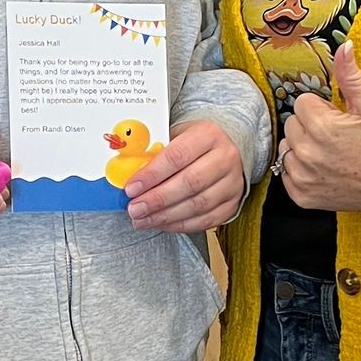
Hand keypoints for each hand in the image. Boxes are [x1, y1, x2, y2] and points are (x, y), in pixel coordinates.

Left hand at [124, 118, 246, 233]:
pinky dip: (181, 225)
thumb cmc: (193, 143)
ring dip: (166, 216)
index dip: (152, 175)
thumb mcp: (175, 136)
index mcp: (208, 135)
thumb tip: (127, 176)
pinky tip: (162, 224)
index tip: (131, 188)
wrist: (225, 149)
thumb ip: (155, 153)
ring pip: (198, 205)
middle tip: (134, 209)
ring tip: (143, 219)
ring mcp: (232, 182)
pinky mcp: (233, 203)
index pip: (177, 156)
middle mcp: (225, 157)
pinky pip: (206, 220)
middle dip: (157, 200)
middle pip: (189, 183)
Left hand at [279, 45, 360, 214]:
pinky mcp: (302, 196)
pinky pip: (287, 175)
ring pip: (287, 149)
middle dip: (310, 127)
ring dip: (302, 149)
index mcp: (322, 126)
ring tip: (328, 154)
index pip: (302, 103)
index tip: (336, 120)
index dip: (321, 109)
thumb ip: (350, 76)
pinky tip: (322, 171)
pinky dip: (301, 172)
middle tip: (334, 137)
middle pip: (292, 125)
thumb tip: (343, 47)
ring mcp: (303, 176)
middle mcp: (308, 152)